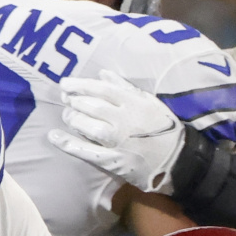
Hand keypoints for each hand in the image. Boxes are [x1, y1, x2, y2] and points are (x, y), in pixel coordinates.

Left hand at [50, 71, 184, 194]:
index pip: (99, 89)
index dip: (79, 85)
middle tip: (66, 101)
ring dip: (72, 119)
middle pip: (88, 105)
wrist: (181, 162)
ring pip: (85, 125)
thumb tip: (102, 74)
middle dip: (73, 101)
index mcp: (132, 103)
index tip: (66, 84)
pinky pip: (86, 151)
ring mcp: (117, 141)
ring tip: (68, 117)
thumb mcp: (151, 103)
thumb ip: (126, 87)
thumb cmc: (167, 130)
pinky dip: (68, 143)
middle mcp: (122, 119)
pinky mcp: (114, 160)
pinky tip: (55, 136)